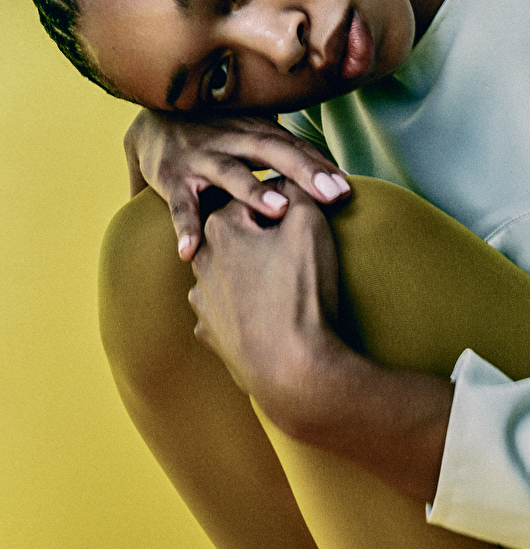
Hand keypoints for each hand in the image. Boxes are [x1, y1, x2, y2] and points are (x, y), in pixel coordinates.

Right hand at [124, 108, 350, 259]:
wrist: (152, 120)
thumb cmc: (217, 135)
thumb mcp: (253, 138)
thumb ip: (290, 156)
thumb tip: (340, 181)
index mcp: (256, 132)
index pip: (295, 148)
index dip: (321, 166)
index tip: (348, 188)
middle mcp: (232, 140)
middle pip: (273, 152)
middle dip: (304, 172)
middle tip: (332, 195)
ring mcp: (202, 158)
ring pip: (230, 173)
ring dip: (254, 191)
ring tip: (279, 211)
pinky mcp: (172, 178)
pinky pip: (180, 204)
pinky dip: (184, 227)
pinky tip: (190, 251)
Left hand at [189, 179, 341, 401]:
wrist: (291, 369)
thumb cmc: (300, 291)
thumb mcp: (309, 224)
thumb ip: (298, 190)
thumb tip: (291, 179)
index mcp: (220, 228)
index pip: (257, 199)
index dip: (286, 206)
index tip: (307, 219)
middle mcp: (201, 263)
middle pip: (239, 237)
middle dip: (266, 239)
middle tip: (300, 253)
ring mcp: (203, 304)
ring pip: (230, 275)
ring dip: (253, 274)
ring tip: (286, 287)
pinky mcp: (212, 336)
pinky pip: (229, 313)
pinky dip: (246, 311)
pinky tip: (268, 317)